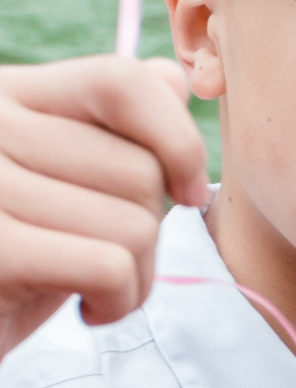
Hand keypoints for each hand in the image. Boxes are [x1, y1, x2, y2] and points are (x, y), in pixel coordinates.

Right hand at [0, 55, 210, 359]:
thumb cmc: (23, 257)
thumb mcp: (65, 179)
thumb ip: (113, 122)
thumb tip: (173, 78)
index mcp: (7, 95)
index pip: (122, 82)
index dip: (178, 138)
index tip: (185, 192)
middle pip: (141, 169)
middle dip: (149, 230)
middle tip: (106, 258)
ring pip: (134, 224)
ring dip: (137, 276)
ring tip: (94, 288)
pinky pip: (109, 266)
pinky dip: (119, 300)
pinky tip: (89, 309)